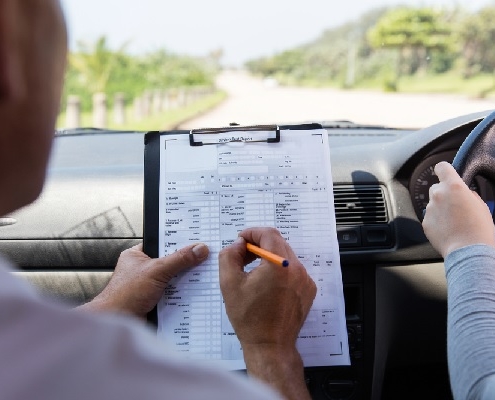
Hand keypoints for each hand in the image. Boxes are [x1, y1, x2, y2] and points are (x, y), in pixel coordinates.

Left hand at [78, 242, 208, 318]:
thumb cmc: (124, 295)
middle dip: (185, 263)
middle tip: (204, 258)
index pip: (162, 243)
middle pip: (170, 261)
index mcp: (137, 255)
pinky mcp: (154, 300)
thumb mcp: (156, 270)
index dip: (179, 242)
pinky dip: (181, 294)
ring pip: (173, 278)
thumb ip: (179, 259)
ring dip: (184, 280)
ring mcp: (149, 285)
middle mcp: (143, 269)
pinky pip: (173, 293)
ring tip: (202, 275)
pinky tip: (193, 293)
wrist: (117, 322)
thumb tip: (199, 249)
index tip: (197, 240)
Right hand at [219, 227, 315, 399]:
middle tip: (243, 254)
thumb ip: (230, 255)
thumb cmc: (249, 317)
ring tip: (254, 271)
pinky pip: (293, 270)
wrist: (270, 345)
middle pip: (278, 243)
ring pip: (286, 256)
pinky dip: (280, 270)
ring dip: (270, 257)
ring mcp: (305, 280)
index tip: (241, 239)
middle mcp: (297, 269)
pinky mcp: (308, 290)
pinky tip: (267, 284)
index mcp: (279, 264)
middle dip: (259, 244)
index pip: (268, 234)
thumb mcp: (229, 283)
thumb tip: (239, 244)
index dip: (252, 232)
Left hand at [422, 161, 494, 257]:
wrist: (469, 250)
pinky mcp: (425, 222)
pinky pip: (430, 217)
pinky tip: (447, 229)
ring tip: (453, 221)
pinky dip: (436, 221)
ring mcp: (429, 209)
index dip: (444, 170)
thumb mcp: (481, 205)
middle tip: (455, 205)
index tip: (444, 173)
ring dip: (440, 208)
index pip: (442, 168)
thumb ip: (468, 194)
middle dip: (444, 194)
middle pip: (436, 187)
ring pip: (433, 204)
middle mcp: (438, 195)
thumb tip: (463, 194)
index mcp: (454, 187)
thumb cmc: (479, 229)